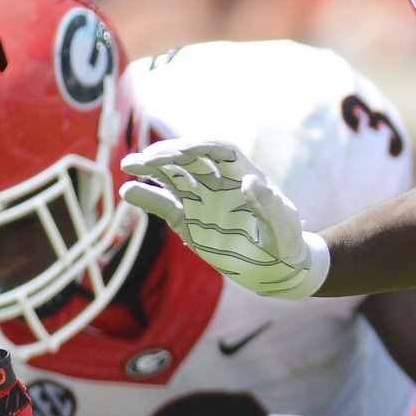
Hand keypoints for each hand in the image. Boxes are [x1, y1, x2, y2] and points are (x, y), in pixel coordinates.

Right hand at [120, 140, 329, 299]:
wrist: (276, 268)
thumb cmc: (286, 242)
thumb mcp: (284, 224)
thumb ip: (268, 204)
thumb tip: (249, 180)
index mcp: (243, 175)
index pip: (219, 150)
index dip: (200, 146)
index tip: (181, 152)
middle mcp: (219, 182)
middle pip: (190, 158)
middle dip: (168, 154)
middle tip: (145, 159)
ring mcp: (202, 200)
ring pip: (173, 177)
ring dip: (151, 168)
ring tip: (129, 165)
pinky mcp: (189, 221)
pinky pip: (165, 205)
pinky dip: (148, 197)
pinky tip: (129, 192)